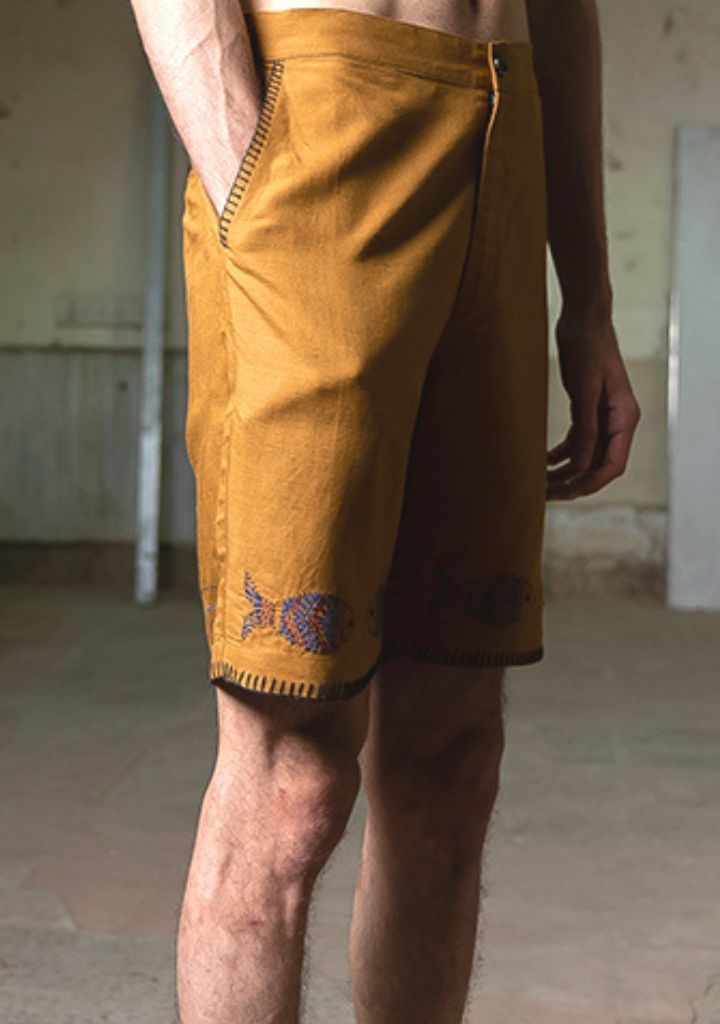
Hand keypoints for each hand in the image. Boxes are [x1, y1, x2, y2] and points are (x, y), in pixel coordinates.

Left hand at [547, 307, 640, 500]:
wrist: (584, 317)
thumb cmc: (587, 346)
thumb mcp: (585, 387)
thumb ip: (585, 427)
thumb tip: (579, 465)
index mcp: (624, 418)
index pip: (612, 465)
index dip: (590, 484)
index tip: (567, 495)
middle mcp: (617, 421)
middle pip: (598, 465)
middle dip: (574, 483)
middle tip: (546, 495)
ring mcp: (603, 415)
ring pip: (585, 455)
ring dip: (565, 471)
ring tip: (540, 483)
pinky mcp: (588, 408)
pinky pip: (577, 440)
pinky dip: (562, 453)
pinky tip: (544, 461)